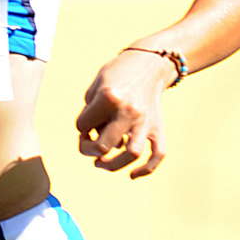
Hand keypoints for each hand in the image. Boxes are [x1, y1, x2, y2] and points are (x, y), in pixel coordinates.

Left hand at [75, 50, 170, 176]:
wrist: (148, 64)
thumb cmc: (116, 75)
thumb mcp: (95, 87)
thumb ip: (90, 115)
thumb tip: (93, 143)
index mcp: (109, 98)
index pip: (82, 126)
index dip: (81, 127)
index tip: (87, 122)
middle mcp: (128, 111)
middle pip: (104, 146)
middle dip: (90, 150)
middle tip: (90, 146)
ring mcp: (145, 120)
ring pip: (131, 154)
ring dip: (113, 165)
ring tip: (102, 164)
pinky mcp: (158, 126)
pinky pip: (157, 154)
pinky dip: (146, 169)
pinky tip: (132, 175)